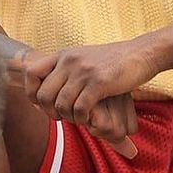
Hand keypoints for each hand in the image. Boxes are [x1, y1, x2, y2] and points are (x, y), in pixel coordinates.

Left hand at [18, 42, 159, 156]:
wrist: (141, 53)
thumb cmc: (112, 61)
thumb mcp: (83, 57)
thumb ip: (65, 68)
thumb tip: (46, 85)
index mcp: (63, 55)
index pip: (31, 72)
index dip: (32, 92)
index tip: (42, 104)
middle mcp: (69, 61)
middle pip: (44, 94)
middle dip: (49, 112)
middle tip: (61, 117)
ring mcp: (84, 71)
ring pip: (61, 104)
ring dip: (68, 117)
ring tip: (78, 118)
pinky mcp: (99, 83)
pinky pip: (80, 109)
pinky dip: (82, 119)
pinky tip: (89, 119)